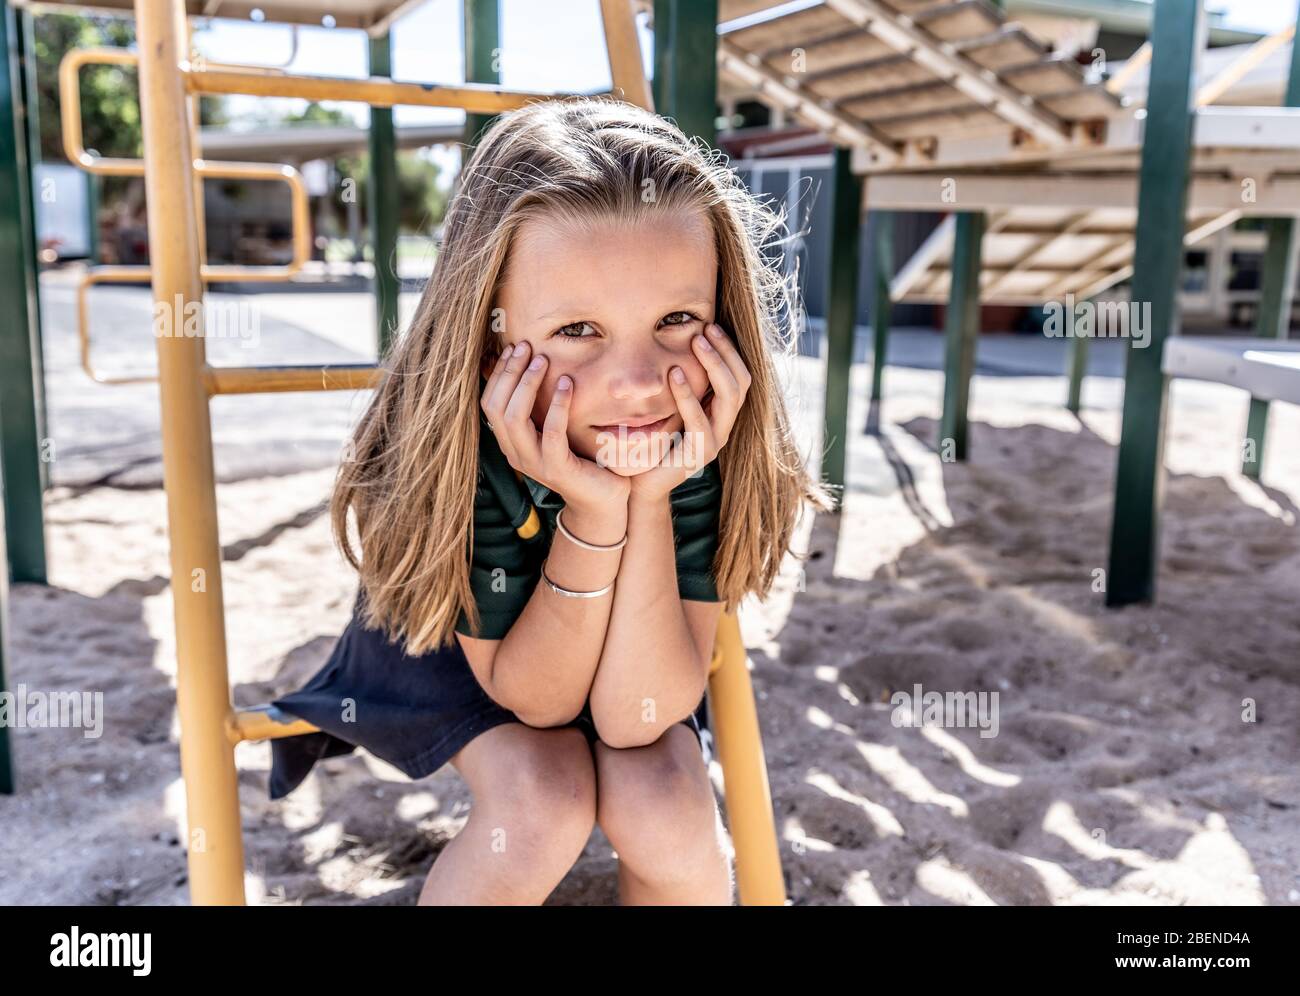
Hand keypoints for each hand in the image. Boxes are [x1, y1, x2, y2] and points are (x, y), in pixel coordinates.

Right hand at [481, 340, 630, 511]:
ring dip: (528, 384)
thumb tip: (534, 366)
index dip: (499, 374)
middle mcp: (516, 454)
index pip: (490, 404)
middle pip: (497, 407)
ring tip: (544, 360)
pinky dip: (557, 404)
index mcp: (511, 444)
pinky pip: (550, 431)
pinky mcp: (556, 468)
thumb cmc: (582, 460)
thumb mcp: (555, 431)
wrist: (602, 500)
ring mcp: (533, 463)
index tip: (515, 348)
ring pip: (515, 417)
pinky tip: (568, 384)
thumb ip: (541, 409)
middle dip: (510, 372)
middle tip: (528, 347)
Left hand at [628, 322, 750, 503]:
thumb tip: (676, 340)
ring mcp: (715, 442)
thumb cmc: (651, 440)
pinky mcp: (699, 455)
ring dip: (714, 366)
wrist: (639, 483)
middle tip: (704, 329)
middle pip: (741, 382)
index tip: (710, 325)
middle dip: (725, 352)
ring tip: (696, 343)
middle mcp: (724, 426)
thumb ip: (679, 381)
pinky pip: (700, 421)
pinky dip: (689, 395)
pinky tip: (674, 375)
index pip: (740, 376)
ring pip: (730, 397)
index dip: (730, 350)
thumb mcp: (667, 404)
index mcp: (720, 413)